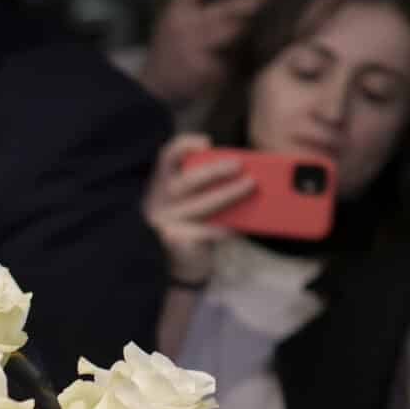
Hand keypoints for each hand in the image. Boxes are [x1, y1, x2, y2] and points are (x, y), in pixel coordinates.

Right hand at [136, 0, 266, 109]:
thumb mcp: (174, 23)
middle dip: (254, 2)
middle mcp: (186, 27)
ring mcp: (197, 50)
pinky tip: (251, 55)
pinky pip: (236, 58)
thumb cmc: (170, 52)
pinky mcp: (208, 71)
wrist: (154, 90)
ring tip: (268, 25)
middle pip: (228, 7)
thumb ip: (197, 7)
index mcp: (176, 10)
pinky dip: (245, 56)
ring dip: (252, 28)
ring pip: (236, 32)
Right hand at [142, 131, 253, 285]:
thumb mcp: (188, 201)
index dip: (184, 146)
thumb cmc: (186, 224)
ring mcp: (165, 222)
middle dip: (215, 171)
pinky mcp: (175, 242)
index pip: (166, 157)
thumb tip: (241, 174)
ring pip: (201, 205)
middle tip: (240, 166)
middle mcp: (158, 201)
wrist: (172, 265)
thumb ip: (203, 187)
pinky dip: (225, 227)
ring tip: (250, 186)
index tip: (207, 143)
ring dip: (229, 194)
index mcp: (161, 184)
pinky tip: (240, 225)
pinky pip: (207, 231)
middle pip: (187, 181)